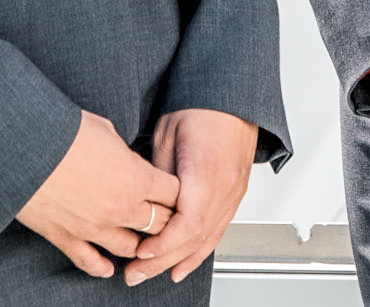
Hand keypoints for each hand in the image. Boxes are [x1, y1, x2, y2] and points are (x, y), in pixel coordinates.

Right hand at [15, 111, 180, 277]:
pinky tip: (109, 268)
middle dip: (166, 219)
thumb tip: (126, 159)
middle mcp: (121, 208)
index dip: (177, 191)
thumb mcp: (105, 130)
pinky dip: (102, 267)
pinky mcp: (67, 238)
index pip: (175, 194)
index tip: (175, 190)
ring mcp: (94, 227)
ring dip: (139, 245)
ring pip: (131, 248)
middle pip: (160, 224)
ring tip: (142, 242)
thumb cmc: (63, 131)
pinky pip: (91, 262)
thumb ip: (123, 152)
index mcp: (136, 178)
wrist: (23, 147)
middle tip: (165, 216)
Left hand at [124, 109, 260, 285]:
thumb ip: (158, 176)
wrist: (231, 96)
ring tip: (151, 274)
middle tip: (135, 274)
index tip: (140, 252)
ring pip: (207, 239)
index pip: (187, 223)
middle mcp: (225, 186)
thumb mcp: (167, 135)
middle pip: (195, 238)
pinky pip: (218, 231)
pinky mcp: (235, 193)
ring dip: (178, 261)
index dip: (163, 244)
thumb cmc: (200, 107)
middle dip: (162, 261)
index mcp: (206, 170)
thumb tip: (143, 204)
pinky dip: (199, 252)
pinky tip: (183, 266)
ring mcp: (234, 192)